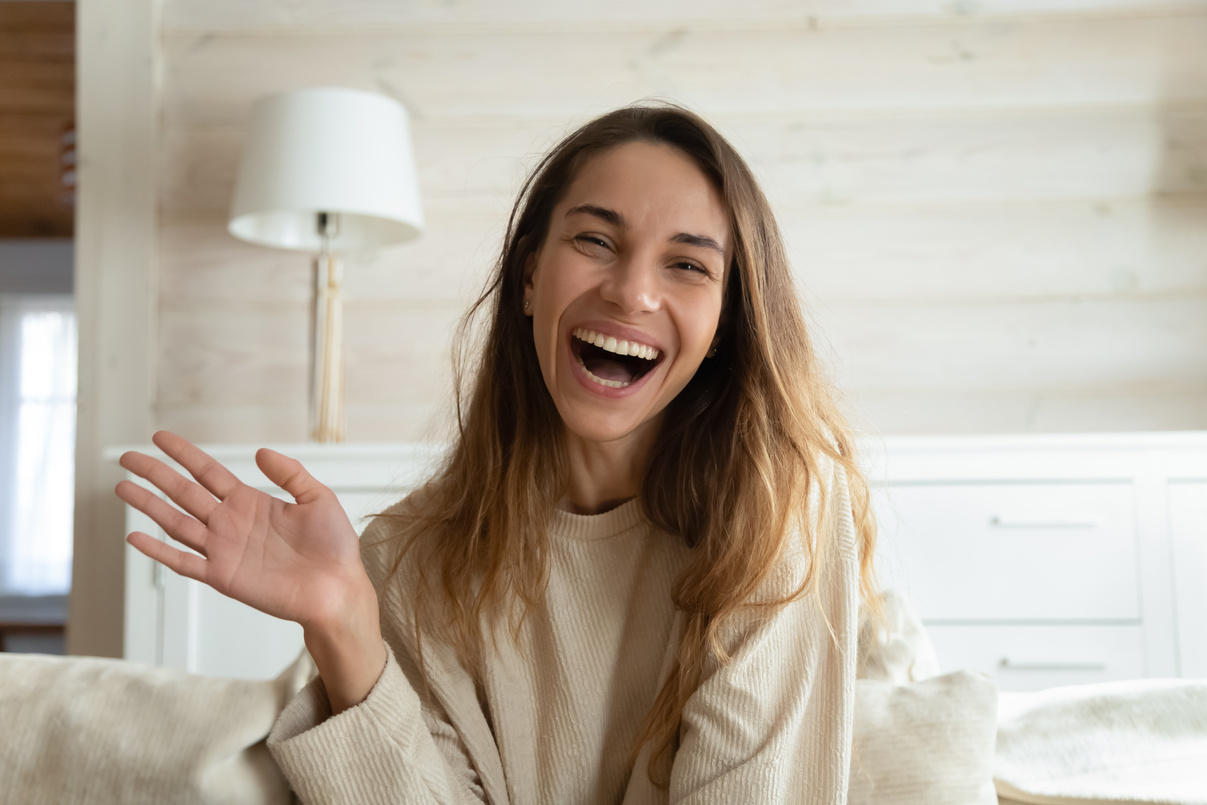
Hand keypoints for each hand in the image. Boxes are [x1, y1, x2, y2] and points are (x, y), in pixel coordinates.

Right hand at [116, 431, 372, 632]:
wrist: (337, 589)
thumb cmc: (333, 547)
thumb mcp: (318, 498)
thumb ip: (290, 474)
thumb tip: (260, 452)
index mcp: (251, 503)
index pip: (208, 473)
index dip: (184, 455)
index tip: (160, 437)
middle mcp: (231, 524)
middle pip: (184, 493)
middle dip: (155, 474)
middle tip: (127, 457)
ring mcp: (224, 550)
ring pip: (176, 522)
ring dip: (149, 505)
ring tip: (122, 487)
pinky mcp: (223, 576)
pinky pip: (184, 562)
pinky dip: (159, 551)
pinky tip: (136, 537)